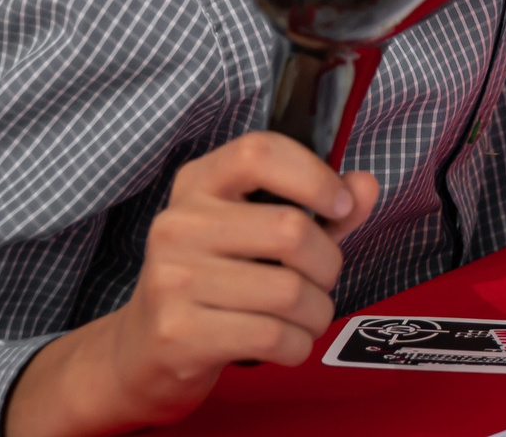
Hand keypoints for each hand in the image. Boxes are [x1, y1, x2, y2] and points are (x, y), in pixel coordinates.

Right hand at [5, 134, 378, 436]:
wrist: (142, 353)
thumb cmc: (217, 281)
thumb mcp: (262, 231)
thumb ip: (320, 207)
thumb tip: (364, 185)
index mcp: (199, 184)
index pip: (259, 152)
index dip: (314, 176)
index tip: (340, 207)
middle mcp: (178, 224)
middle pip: (290, 230)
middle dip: (328, 264)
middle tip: (322, 281)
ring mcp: (171, 279)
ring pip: (288, 291)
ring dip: (317, 312)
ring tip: (307, 317)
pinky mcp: (177, 333)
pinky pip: (270, 336)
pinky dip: (297, 345)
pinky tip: (288, 344)